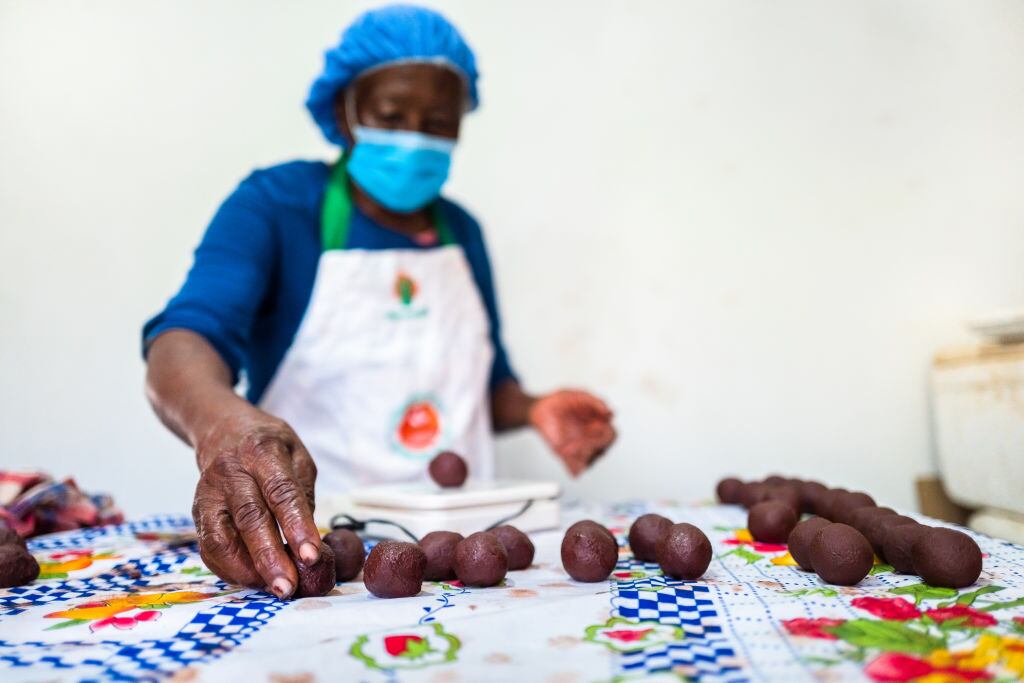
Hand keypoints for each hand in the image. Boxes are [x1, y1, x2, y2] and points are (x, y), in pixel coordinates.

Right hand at [191, 405, 320, 598]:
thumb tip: (309, 544)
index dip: (296, 526)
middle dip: (270, 558)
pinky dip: (229, 568)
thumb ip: (302, 495)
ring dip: (246, 569)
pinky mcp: (197, 511)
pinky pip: (209, 546)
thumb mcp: (296, 455)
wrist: (221, 428)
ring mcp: (208, 492)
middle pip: (250, 518)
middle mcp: (231, 471)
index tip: (311, 556)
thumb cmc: (267, 446)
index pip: (281, 492)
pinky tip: (251, 578)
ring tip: (271, 587)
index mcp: (262, 452)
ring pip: (221, 537)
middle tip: (288, 587)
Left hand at [529, 390, 615, 475]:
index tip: (592, 427)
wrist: (539, 410)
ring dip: (579, 456)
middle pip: (601, 450)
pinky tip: (563, 454)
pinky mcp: (568, 458)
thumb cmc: (560, 402)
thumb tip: (610, 412)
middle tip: (576, 439)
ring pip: (589, 461)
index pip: (611, 435)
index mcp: (599, 424)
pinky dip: (572, 466)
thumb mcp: (576, 395)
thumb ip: (594, 401)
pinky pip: (576, 469)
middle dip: (588, 446)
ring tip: (565, 449)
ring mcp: (581, 450)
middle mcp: (592, 439)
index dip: (603, 433)